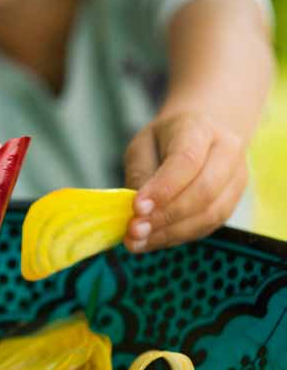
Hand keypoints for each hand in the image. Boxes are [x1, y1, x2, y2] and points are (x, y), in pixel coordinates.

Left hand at [123, 112, 247, 252]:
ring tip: (138, 241)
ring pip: (209, 214)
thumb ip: (141, 174)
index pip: (187, 160)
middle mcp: (227, 152)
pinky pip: (207, 227)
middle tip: (134, 229)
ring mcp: (235, 180)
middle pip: (204, 191)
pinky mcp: (232, 203)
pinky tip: (152, 241)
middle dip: (166, 215)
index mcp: (201, 128)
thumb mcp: (144, 145)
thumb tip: (137, 211)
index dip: (163, 188)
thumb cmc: (167, 139)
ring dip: (170, 233)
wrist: (203, 133)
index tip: (136, 207)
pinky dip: (177, 238)